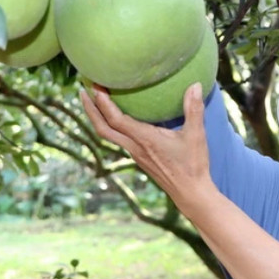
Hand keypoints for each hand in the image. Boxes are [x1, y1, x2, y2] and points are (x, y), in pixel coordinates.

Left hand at [81, 83, 211, 208]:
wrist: (190, 193)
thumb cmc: (193, 165)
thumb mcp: (196, 135)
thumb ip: (194, 109)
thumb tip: (195, 85)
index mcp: (145, 140)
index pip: (116, 120)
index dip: (103, 103)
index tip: (95, 86)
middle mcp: (135, 147)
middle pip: (103, 129)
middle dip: (90, 109)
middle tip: (82, 89)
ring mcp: (135, 154)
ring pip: (108, 135)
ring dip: (97, 117)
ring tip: (92, 99)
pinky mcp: (139, 158)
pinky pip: (118, 139)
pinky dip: (110, 125)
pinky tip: (115, 117)